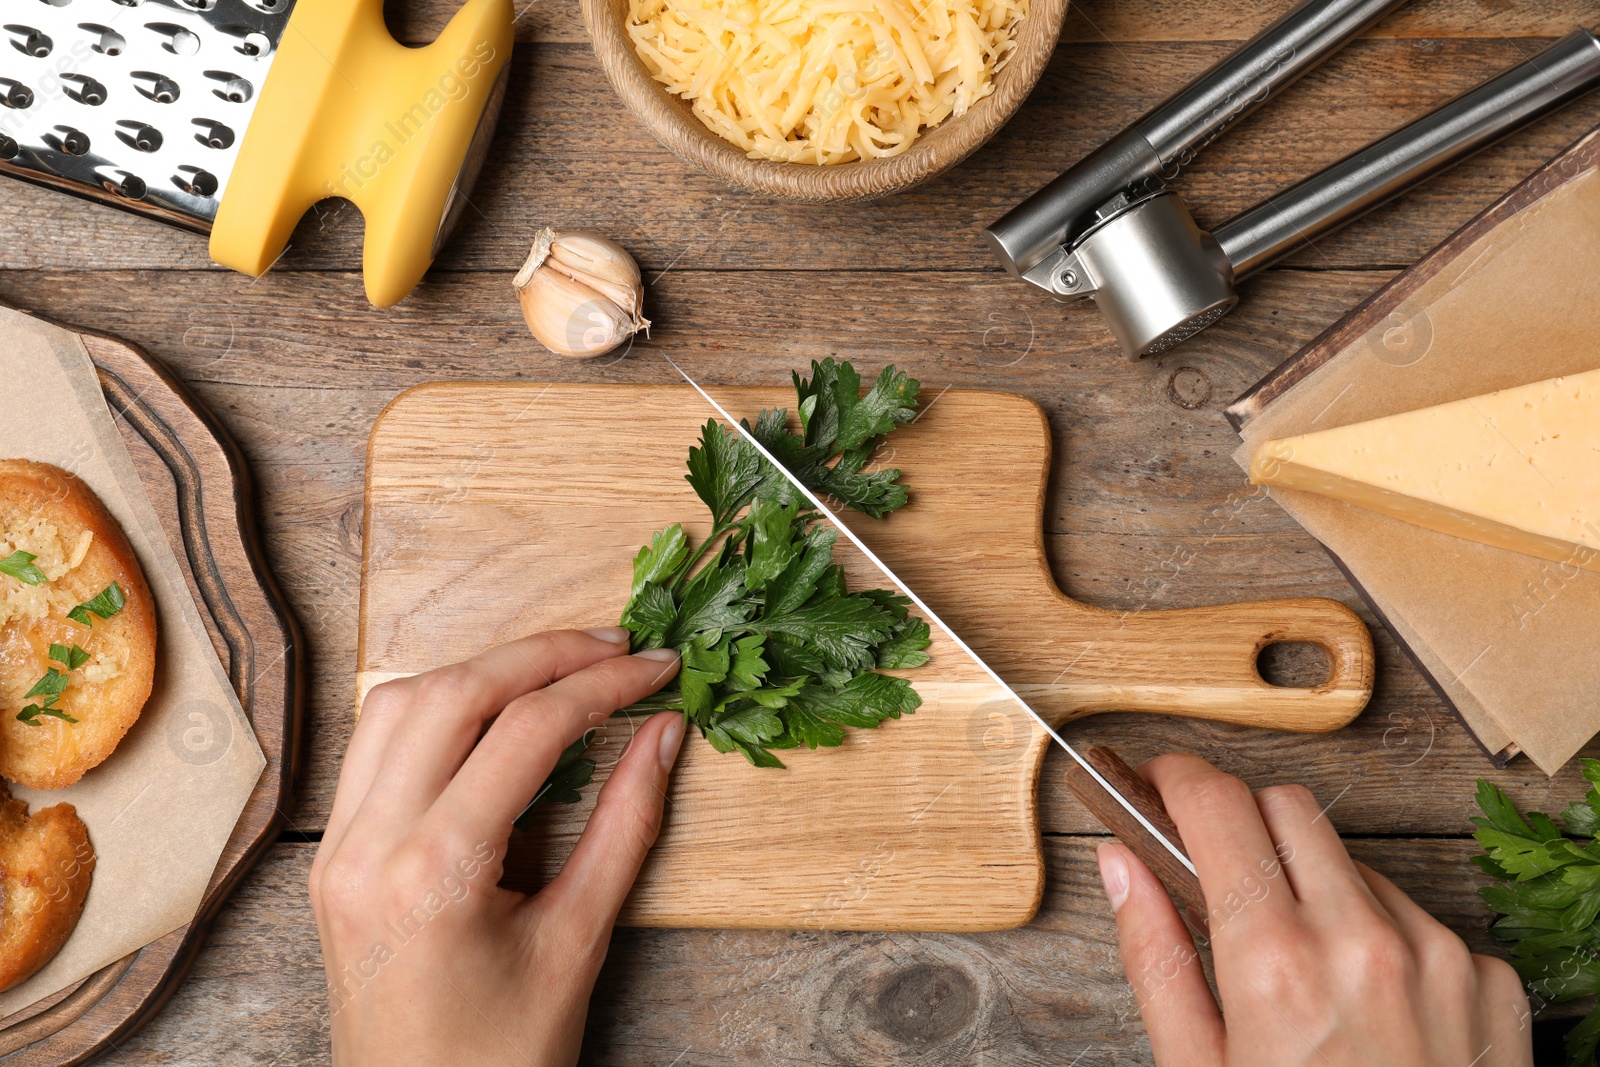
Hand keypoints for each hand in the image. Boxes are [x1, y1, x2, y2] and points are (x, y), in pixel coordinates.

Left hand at [310, 627, 683, 1066]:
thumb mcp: (578, 942)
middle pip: (454, 692)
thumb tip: (662, 734)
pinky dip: (436, 709)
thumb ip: (626, 827)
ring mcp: (337, 850)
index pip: (527, 731)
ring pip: (399, 704)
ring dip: (482, 671)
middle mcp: (368, 847)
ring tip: (558, 670)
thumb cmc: (500, 1059)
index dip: (602, 685)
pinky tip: (490, 714)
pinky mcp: (332, 859)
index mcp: (433, 872)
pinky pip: (374, 747)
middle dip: (542, 654)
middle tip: (615, 648)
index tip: (656, 668)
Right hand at [1096, 754, 1530, 1065]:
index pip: (1219, 807)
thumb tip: (1120, 867)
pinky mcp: (1487, 979)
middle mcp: (1364, 941)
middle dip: (1239, 817)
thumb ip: (1155, 956)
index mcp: (1276, 964)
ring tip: (1292, 963)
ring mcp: (1437, 955)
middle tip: (1210, 863)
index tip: (1158, 778)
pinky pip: (1415, 915)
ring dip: (1309, 881)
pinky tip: (1360, 1000)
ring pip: (1351, 860)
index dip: (1177, 777)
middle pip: (1287, 807)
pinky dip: (1375, 934)